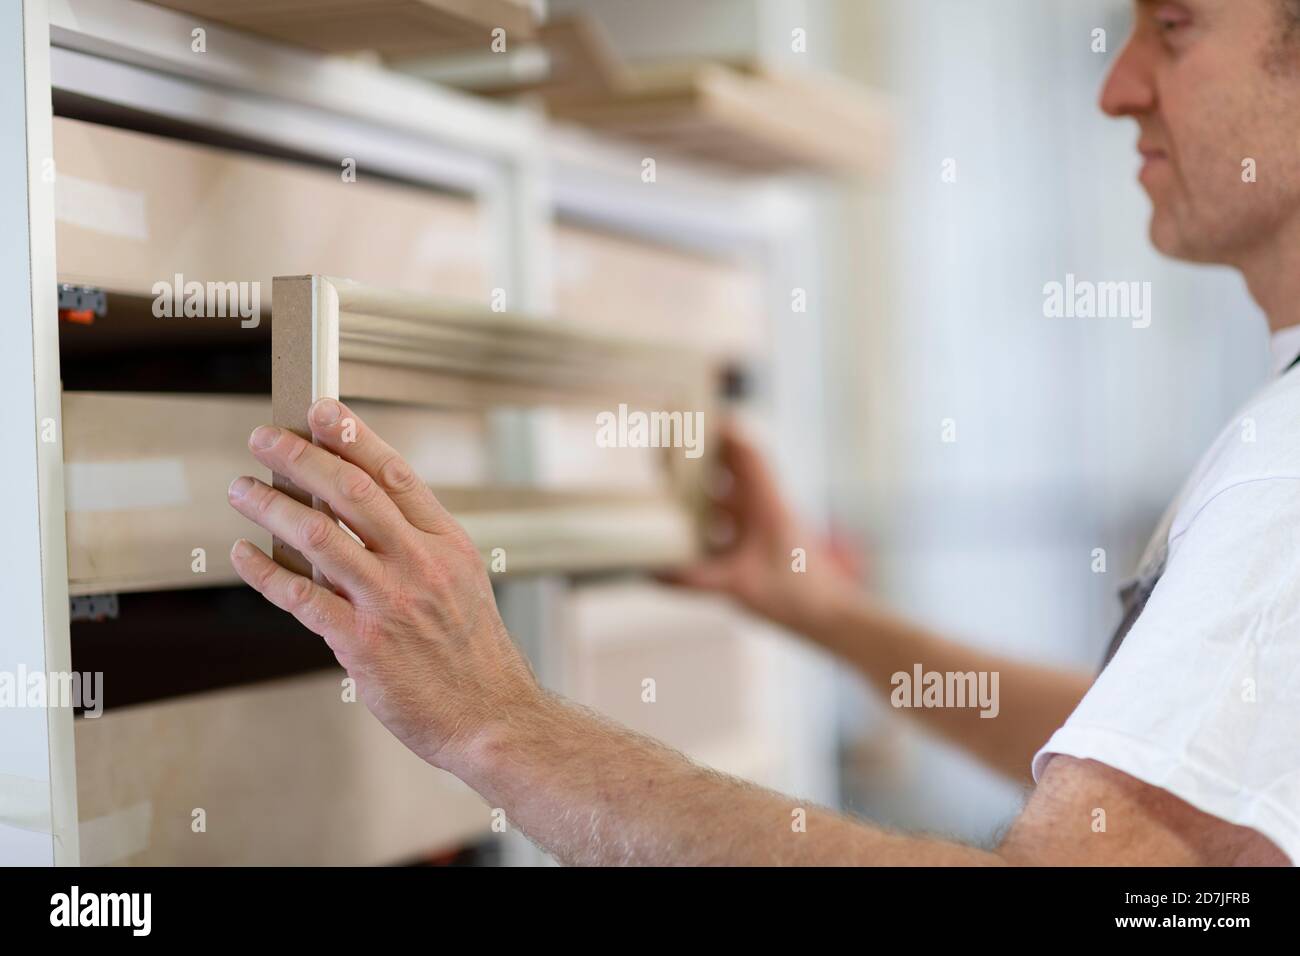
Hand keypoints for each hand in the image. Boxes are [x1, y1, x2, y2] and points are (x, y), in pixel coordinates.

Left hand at [226, 398, 540, 771]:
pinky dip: (265, 571)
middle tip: (266, 439)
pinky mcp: (363, 644)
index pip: (395, 474)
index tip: (322, 411)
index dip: (353, 437)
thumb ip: (413, 548)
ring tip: (242, 489)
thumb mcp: (462, 584)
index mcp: (447, 544)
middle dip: (302, 458)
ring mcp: (391, 603)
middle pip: (352, 492)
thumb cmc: (474, 656)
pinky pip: (301, 597)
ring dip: (271, 506)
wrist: (493, 718)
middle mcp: (420, 565)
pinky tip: (244, 554)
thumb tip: (347, 519)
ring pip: (318, 536)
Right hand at [667, 424, 859, 633]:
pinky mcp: (762, 546)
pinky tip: (684, 539)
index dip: (723, 429)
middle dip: (702, 457)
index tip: (695, 414)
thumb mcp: (740, 586)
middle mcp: (765, 508)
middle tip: (668, 452)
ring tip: (668, 489)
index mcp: (766, 503)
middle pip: (733, 469)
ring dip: (703, 491)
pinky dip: (708, 524)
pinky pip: (730, 525)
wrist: (830, 617)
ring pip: (730, 497)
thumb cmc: (795, 595)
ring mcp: (764, 527)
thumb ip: (696, 579)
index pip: (747, 453)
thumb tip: (653, 572)